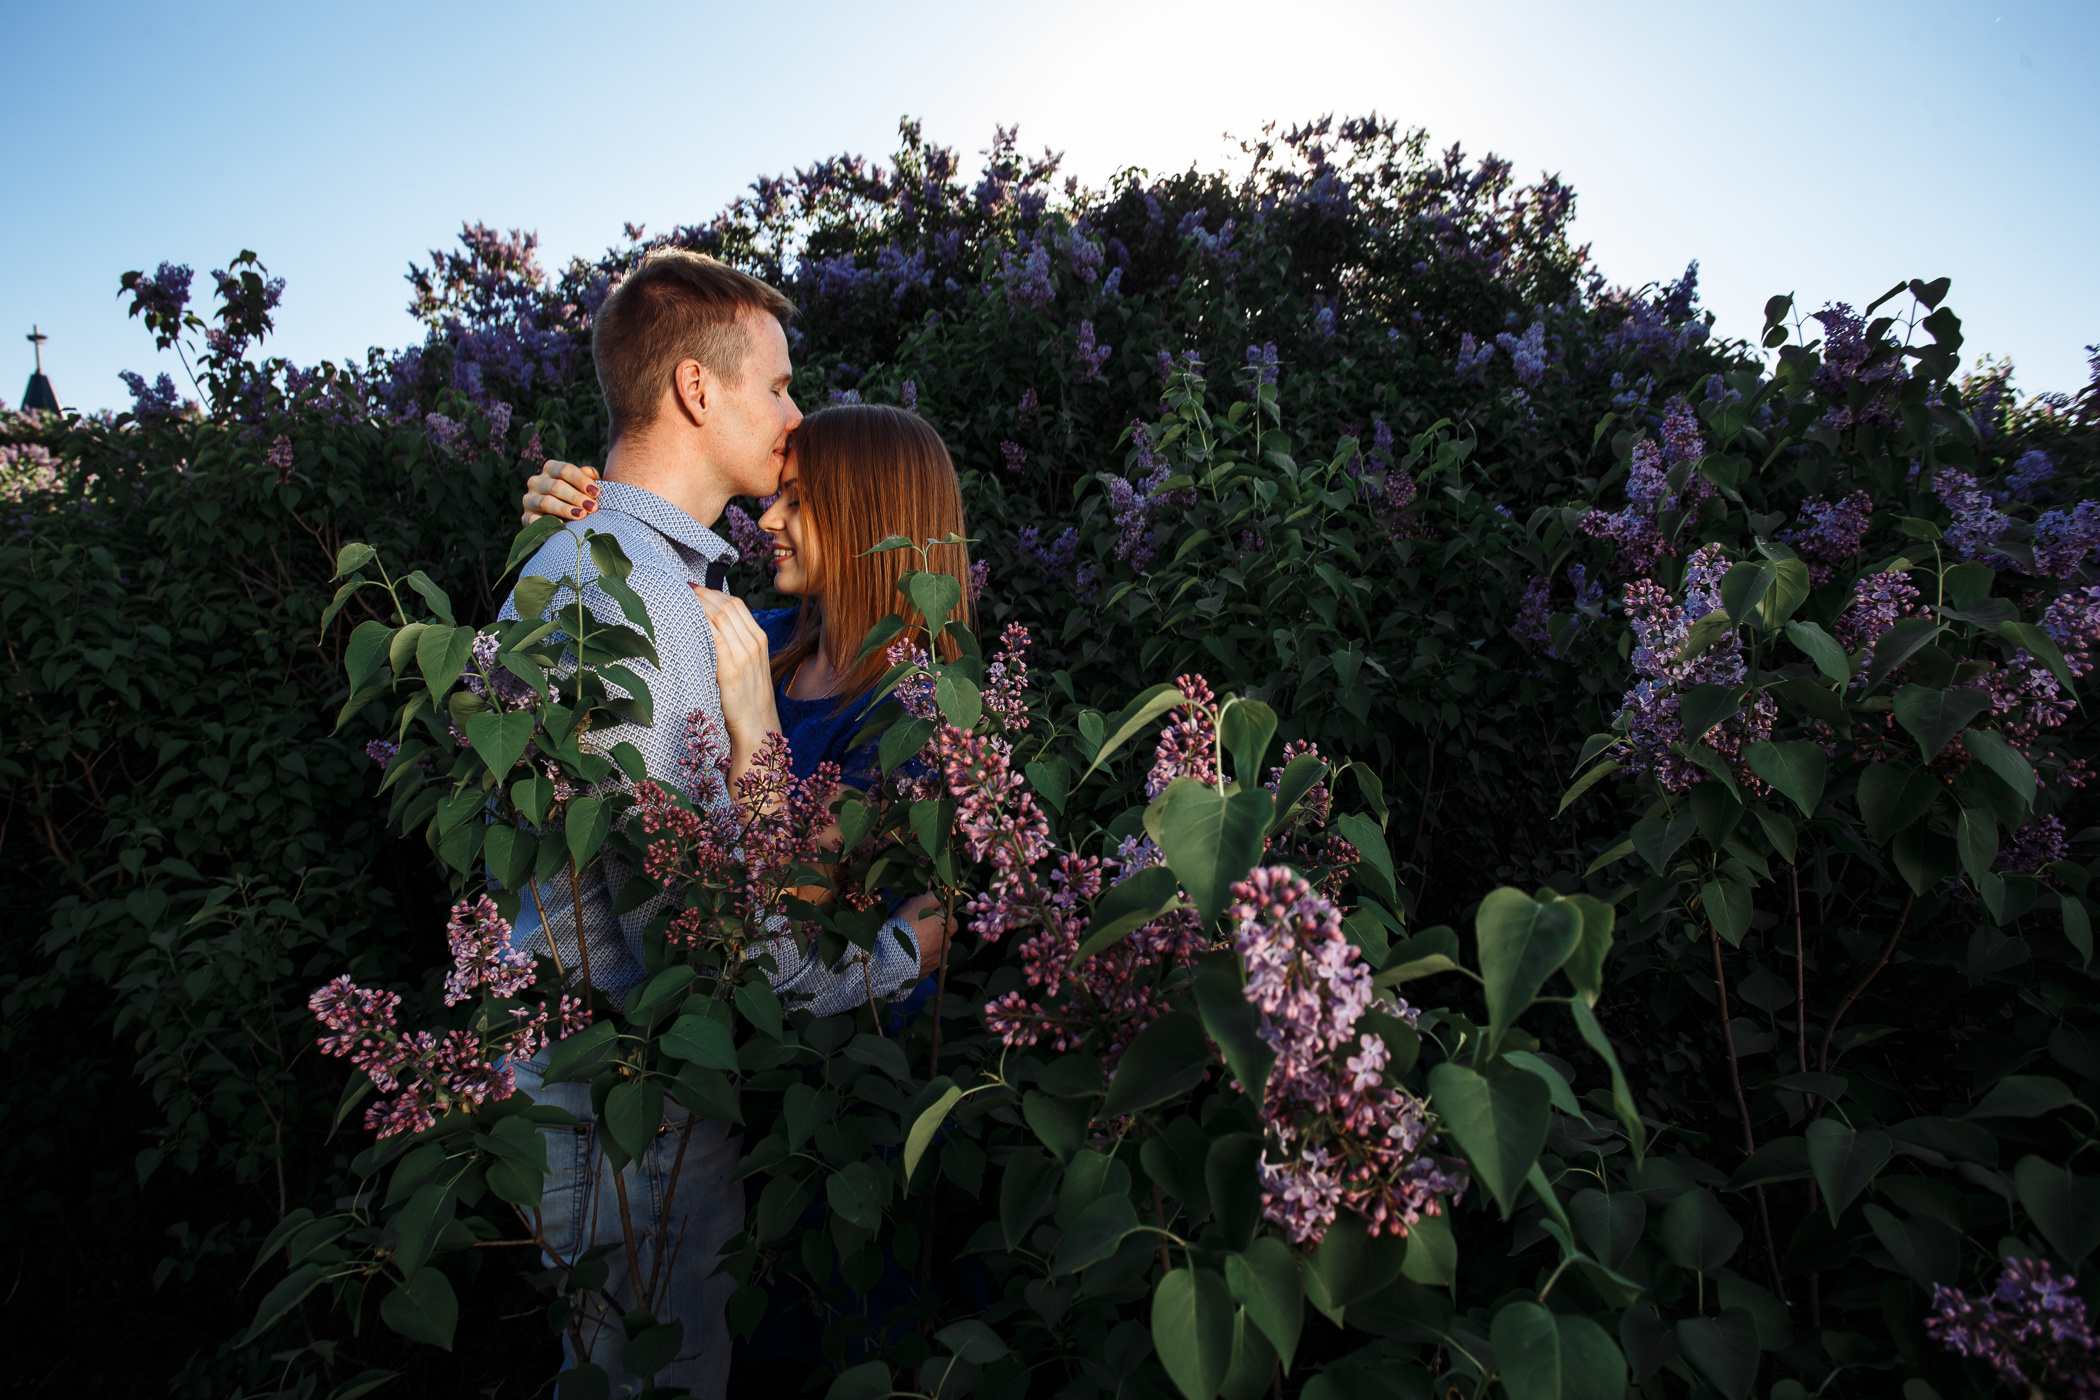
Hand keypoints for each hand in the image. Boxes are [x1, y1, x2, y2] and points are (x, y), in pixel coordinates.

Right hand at [520, 460, 599, 525]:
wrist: (559, 522)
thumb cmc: (575, 499)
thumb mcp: (582, 486)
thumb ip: (587, 478)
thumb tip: (590, 473)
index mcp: (550, 469)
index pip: (565, 470)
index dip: (581, 480)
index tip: (596, 492)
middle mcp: (536, 482)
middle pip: (556, 486)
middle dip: (576, 497)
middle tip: (592, 507)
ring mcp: (529, 500)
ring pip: (546, 502)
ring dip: (565, 509)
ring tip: (581, 515)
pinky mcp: (525, 517)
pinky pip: (533, 519)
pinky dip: (547, 522)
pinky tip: (561, 525)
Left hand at [689, 585, 779, 742]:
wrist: (757, 723)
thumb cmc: (748, 695)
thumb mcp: (749, 664)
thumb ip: (737, 643)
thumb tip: (712, 626)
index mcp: (759, 639)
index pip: (736, 605)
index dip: (714, 593)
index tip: (695, 588)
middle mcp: (754, 644)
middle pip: (727, 606)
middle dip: (703, 594)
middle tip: (683, 589)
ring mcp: (744, 656)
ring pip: (719, 618)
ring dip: (698, 605)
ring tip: (680, 599)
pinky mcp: (731, 670)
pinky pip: (714, 638)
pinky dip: (700, 624)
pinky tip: (686, 621)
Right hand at [894, 892, 954, 977]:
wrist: (893, 954)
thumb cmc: (908, 924)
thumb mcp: (920, 902)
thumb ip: (934, 896)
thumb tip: (942, 892)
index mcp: (949, 925)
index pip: (946, 915)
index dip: (933, 911)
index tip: (920, 913)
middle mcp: (947, 944)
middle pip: (940, 932)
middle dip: (930, 928)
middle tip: (913, 926)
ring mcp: (938, 959)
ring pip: (933, 947)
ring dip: (925, 943)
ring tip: (908, 941)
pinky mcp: (927, 970)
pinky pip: (924, 960)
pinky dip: (919, 956)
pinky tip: (907, 952)